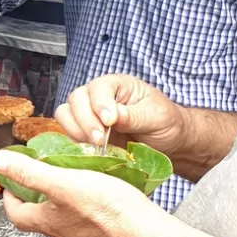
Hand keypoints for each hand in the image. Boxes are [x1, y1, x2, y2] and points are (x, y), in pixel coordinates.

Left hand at [0, 149, 152, 236]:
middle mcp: (62, 235)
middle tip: (41, 176)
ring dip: (61, 202)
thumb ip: (28, 172)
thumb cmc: (104, 208)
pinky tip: (97, 195)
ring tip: (69, 180)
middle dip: (36, 197)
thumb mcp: (61, 182)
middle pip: (38, 217)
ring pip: (63, 220)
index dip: (10, 197)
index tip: (12, 182)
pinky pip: (86, 222)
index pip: (16, 214)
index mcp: (46, 222)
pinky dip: (84, 208)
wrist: (142, 233)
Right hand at [54, 74, 185, 156]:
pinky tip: (90, 151)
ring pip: (66, 114)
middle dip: (85, 120)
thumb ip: (133, 116)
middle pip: (76, 99)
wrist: (170, 144)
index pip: (99, 88)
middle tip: (100, 140)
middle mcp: (99, 97)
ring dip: (76, 131)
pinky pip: (68, 133)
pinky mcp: (86, 134)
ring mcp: (90, 115)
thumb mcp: (156, 117)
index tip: (110, 121)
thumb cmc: (166, 124)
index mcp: (118, 85)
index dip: (100, 104)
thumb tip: (111, 117)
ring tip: (95, 146)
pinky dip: (74, 142)